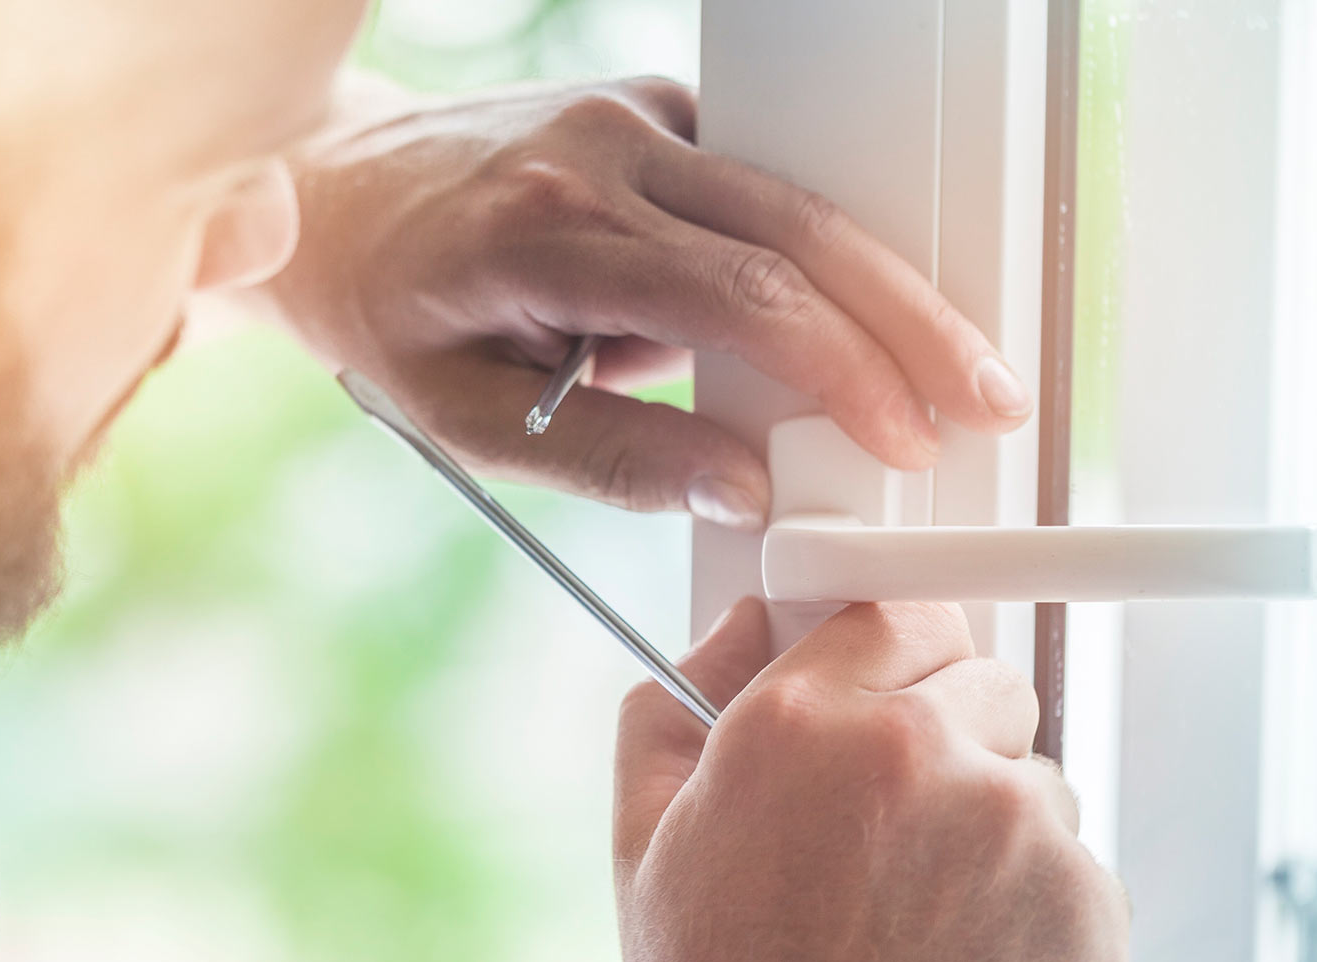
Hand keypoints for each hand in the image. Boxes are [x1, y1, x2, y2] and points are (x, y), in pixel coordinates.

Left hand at [254, 77, 1033, 528]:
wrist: (331, 196)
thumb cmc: (388, 316)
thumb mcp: (466, 421)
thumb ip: (608, 460)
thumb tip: (742, 492)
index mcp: (547, 229)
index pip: (737, 292)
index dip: (839, 368)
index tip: (903, 437)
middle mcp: (602, 148)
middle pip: (800, 229)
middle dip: (909, 324)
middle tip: (985, 402)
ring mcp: (635, 117)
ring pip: (799, 196)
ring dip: (886, 285)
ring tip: (951, 372)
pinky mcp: (654, 115)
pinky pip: (763, 186)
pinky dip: (820, 257)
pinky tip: (862, 325)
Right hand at [594, 600, 1127, 961]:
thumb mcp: (641, 844)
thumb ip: (672, 705)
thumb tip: (732, 629)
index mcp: (795, 723)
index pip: (894, 610)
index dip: (893, 656)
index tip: (893, 691)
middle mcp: (915, 753)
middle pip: (984, 677)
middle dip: (946, 733)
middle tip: (894, 827)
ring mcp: (1016, 831)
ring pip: (1033, 779)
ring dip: (991, 826)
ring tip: (915, 923)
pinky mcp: (1089, 912)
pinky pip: (1078, 870)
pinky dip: (1035, 908)